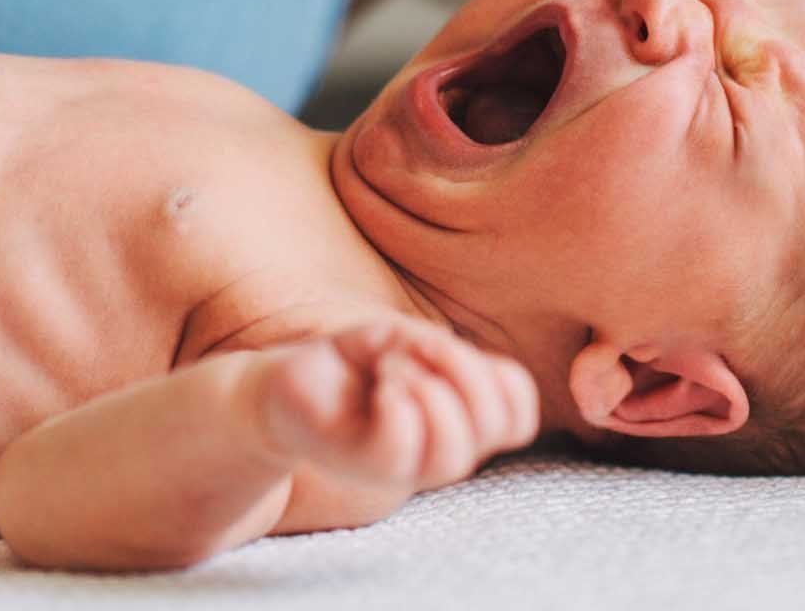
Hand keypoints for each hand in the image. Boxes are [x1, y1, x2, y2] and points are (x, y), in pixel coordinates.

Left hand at [250, 318, 539, 489]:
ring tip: (392, 372)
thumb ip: (438, 350)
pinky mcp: (362, 466)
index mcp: (459, 420)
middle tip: (416, 352)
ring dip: (429, 389)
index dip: (504, 383)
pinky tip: (376, 386)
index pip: (519, 417)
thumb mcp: (403, 338)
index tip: (451, 353)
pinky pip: (401, 444)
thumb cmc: (349, 363)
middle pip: (497, 429)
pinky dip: (396, 399)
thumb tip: (454, 360)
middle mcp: (439, 450)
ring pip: (454, 452)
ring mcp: (403, 466)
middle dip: (466, 373)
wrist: (285, 385)